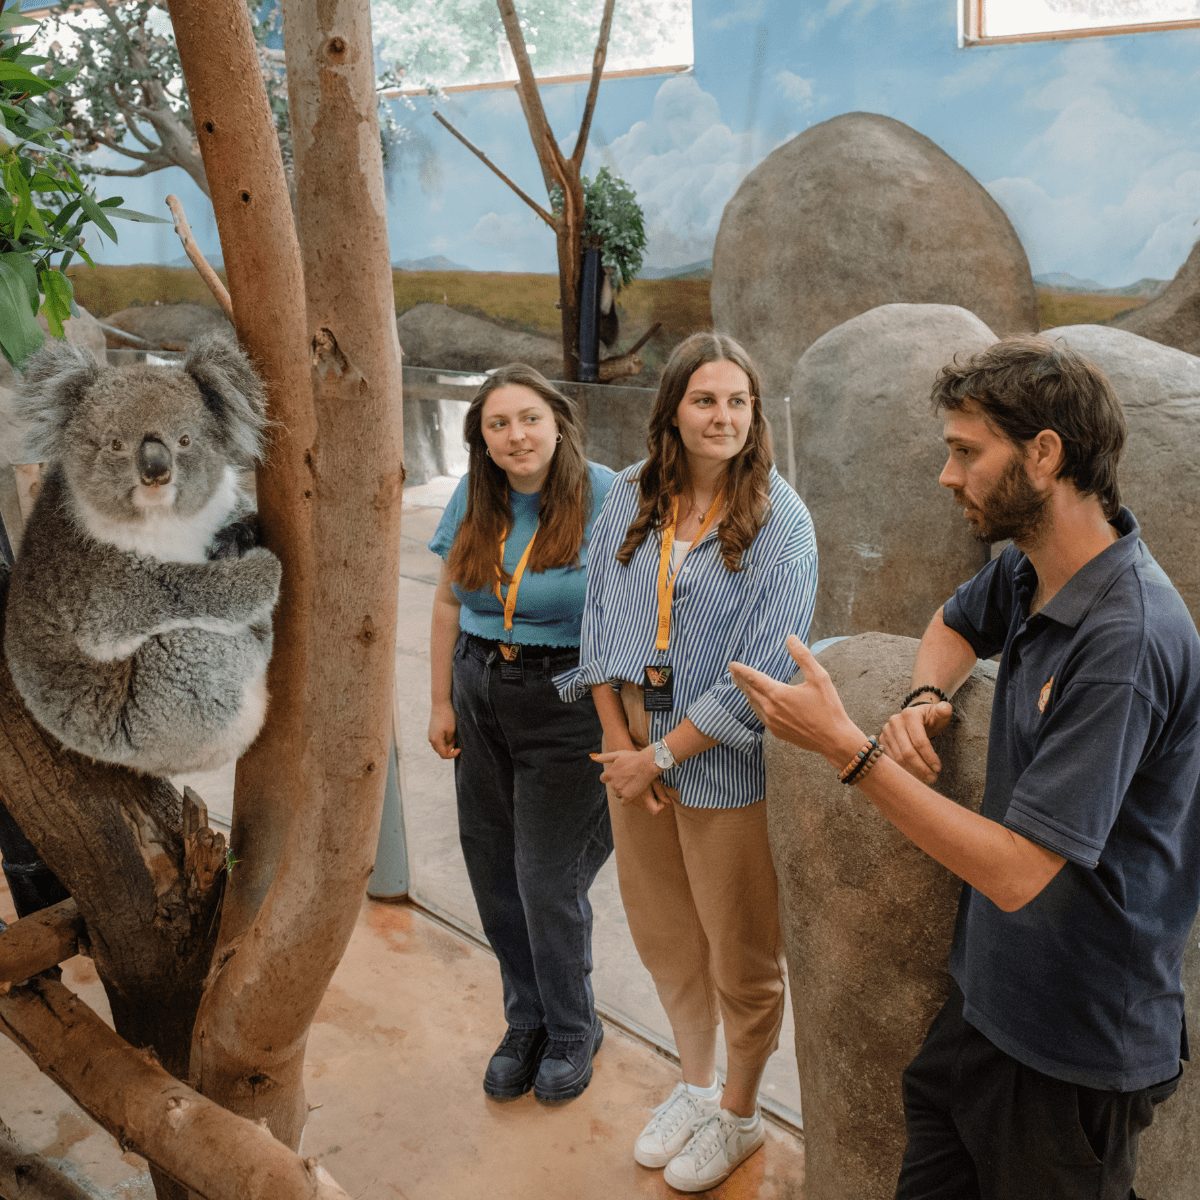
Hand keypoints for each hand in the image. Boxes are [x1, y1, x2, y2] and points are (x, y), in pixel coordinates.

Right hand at [427, 700, 459, 758]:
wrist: (440, 704)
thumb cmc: (448, 716)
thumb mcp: (452, 731)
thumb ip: (450, 742)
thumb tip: (450, 748)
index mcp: (436, 740)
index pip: (444, 755)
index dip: (453, 754)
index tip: (460, 749)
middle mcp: (431, 739)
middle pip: (441, 752)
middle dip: (450, 749)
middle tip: (457, 740)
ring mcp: (430, 735)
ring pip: (439, 746)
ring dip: (447, 745)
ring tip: (453, 736)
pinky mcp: (431, 731)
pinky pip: (438, 741)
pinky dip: (444, 740)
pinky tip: (449, 733)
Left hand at [592, 746, 662, 809]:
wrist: (648, 764)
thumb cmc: (633, 757)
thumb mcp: (617, 754)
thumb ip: (604, 757)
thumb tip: (591, 757)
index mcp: (609, 774)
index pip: (603, 779)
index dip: (610, 776)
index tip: (618, 774)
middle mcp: (613, 783)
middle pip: (612, 786)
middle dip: (618, 783)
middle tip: (628, 776)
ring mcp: (620, 791)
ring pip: (617, 794)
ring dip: (622, 790)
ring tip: (631, 783)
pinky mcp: (628, 797)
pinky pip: (623, 802)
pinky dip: (627, 798)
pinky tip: (632, 792)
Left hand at [729, 635, 863, 766]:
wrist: (834, 739)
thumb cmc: (828, 707)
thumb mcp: (819, 677)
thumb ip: (803, 656)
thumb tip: (791, 638)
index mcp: (778, 694)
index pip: (753, 678)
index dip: (741, 670)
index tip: (731, 664)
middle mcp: (771, 709)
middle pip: (750, 691)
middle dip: (741, 681)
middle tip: (734, 673)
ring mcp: (772, 723)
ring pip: (754, 704)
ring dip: (748, 693)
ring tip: (744, 686)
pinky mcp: (777, 732)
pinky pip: (761, 716)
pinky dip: (757, 706)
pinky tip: (759, 704)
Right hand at [879, 701, 953, 783]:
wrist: (914, 718)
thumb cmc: (929, 718)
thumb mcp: (938, 713)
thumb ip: (943, 710)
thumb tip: (945, 709)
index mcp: (909, 715)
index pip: (919, 741)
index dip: (929, 756)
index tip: (938, 768)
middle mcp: (894, 722)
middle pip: (907, 752)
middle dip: (921, 767)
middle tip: (933, 777)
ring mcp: (886, 732)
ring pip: (898, 758)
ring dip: (913, 772)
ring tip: (926, 778)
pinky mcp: (882, 741)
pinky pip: (892, 760)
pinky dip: (904, 770)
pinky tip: (915, 775)